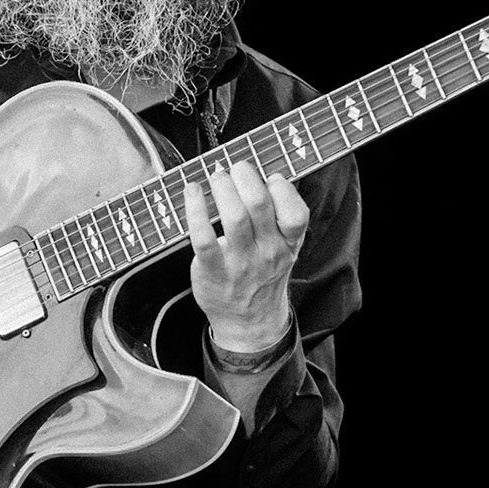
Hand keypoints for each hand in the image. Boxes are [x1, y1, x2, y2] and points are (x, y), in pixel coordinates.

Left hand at [183, 161, 309, 351]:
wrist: (248, 320)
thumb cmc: (263, 274)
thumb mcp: (285, 249)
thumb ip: (280, 216)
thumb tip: (264, 174)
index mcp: (288, 244)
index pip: (296, 214)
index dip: (283, 189)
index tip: (270, 178)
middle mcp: (267, 253)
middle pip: (260, 205)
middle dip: (245, 177)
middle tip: (236, 167)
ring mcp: (240, 262)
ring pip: (233, 216)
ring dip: (222, 188)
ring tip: (217, 175)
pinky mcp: (212, 269)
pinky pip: (203, 236)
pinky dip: (195, 209)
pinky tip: (192, 192)